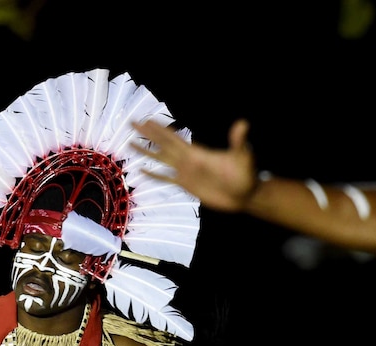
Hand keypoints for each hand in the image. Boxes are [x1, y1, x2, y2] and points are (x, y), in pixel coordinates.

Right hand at [130, 118, 257, 212]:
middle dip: (148, 134)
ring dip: (146, 151)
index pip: (173, 138)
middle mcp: (187, 159)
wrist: (244, 195)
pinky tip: (142, 171)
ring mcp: (185, 172)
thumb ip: (238, 141)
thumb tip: (243, 124)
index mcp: (196, 152)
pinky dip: (153, 174)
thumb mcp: (242, 156)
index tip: (147, 120)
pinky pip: (165, 178)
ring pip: (161, 159)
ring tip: (131, 143)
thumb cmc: (244, 175)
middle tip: (133, 123)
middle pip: (162, 144)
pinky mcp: (185, 185)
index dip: (160, 129)